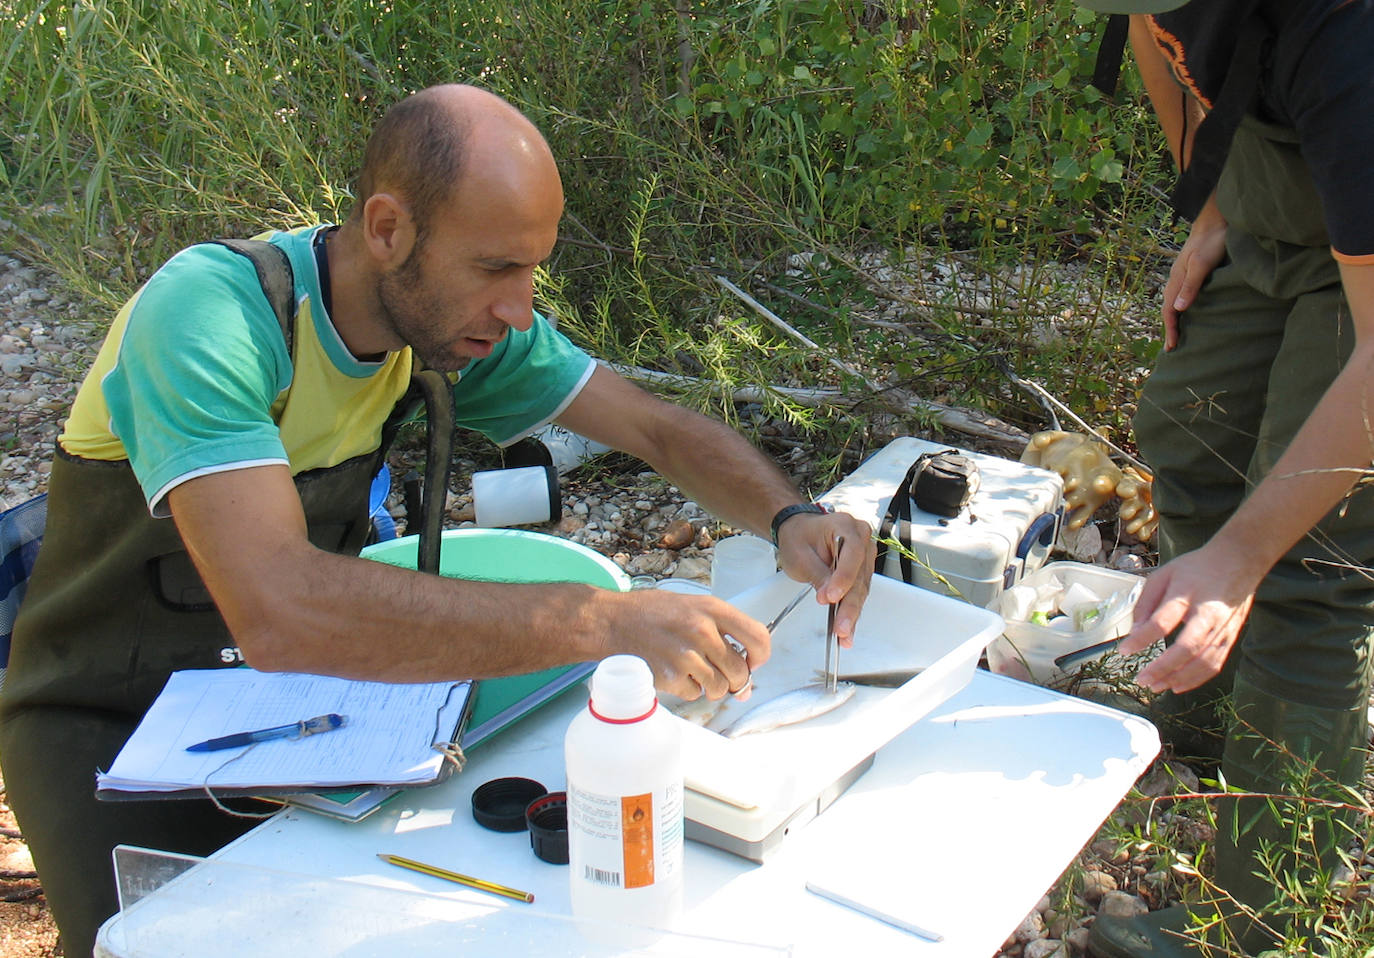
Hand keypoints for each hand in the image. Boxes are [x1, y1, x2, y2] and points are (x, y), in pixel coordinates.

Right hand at [603, 589, 770, 701]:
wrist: (612, 621)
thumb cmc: (652, 612)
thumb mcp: (692, 606)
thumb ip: (721, 631)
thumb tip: (746, 671)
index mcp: (712, 609)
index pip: (758, 637)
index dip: (761, 656)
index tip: (754, 662)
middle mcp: (702, 631)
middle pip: (740, 670)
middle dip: (736, 680)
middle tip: (722, 675)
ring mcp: (686, 655)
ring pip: (719, 687)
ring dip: (712, 687)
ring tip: (695, 672)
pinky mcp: (670, 676)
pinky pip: (695, 693)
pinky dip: (689, 689)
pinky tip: (676, 673)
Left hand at [775, 511, 875, 646]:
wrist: (799, 532)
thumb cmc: (799, 537)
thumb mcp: (800, 555)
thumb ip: (817, 574)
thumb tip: (829, 597)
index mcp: (845, 525)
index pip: (852, 553)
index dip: (843, 577)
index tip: (831, 597)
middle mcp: (861, 539)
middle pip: (860, 575)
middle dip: (849, 604)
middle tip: (841, 626)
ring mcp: (865, 556)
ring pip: (861, 588)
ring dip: (852, 613)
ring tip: (844, 633)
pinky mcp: (862, 571)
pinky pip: (858, 592)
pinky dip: (851, 611)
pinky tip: (848, 630)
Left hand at [1116, 545, 1257, 692]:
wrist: (1239, 562)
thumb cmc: (1195, 568)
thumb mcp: (1163, 575)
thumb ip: (1146, 603)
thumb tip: (1134, 632)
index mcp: (1186, 593)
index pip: (1162, 621)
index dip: (1142, 639)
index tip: (1124, 650)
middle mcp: (1207, 613)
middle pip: (1187, 647)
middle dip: (1163, 667)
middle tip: (1142, 679)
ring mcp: (1222, 628)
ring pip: (1203, 661)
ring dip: (1178, 678)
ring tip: (1156, 686)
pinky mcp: (1231, 637)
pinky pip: (1215, 664)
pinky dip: (1196, 679)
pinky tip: (1177, 685)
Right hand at [1162, 197, 1227, 350]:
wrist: (1217, 219)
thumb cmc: (1212, 240)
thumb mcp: (1201, 263)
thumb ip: (1191, 285)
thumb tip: (1178, 309)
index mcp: (1176, 279)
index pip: (1168, 310)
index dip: (1170, 329)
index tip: (1172, 346)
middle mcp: (1177, 278)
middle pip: (1169, 308)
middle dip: (1170, 327)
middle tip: (1172, 346)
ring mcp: (1185, 274)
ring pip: (1175, 301)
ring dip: (1176, 318)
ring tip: (1179, 332)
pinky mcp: (1195, 270)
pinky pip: (1184, 294)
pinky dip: (1184, 306)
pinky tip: (1191, 309)